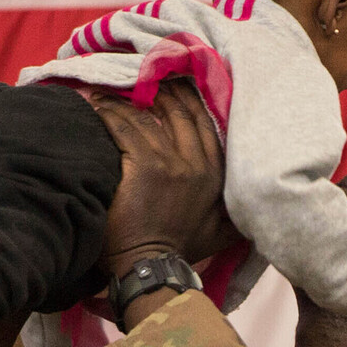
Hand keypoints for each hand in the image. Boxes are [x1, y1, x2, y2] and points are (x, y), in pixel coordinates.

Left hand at [87, 80, 240, 276]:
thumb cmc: (179, 251)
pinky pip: (124, 128)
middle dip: (160, 91)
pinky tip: (98, 106)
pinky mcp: (144, 166)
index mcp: (216, 174)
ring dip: (126, 102)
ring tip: (109, 92)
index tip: (174, 83)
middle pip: (179, 114)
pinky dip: (110, 114)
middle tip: (140, 79)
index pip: (204, 124)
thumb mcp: (219, 234)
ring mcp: (171, 162)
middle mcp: (198, 163)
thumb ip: (233, 217)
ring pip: (148, 118)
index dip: (189, 99)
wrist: (151, 267)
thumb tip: (248, 214)